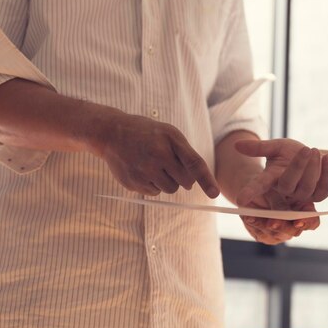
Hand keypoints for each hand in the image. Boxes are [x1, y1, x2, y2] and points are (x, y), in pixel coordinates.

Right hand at [91, 113, 219, 197]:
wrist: (113, 133)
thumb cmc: (148, 133)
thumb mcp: (169, 133)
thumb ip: (185, 153)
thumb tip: (197, 180)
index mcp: (170, 141)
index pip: (194, 164)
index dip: (206, 180)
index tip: (215, 193)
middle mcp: (157, 157)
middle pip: (184, 182)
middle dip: (183, 177)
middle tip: (171, 164)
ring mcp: (144, 171)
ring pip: (170, 189)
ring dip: (167, 181)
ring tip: (154, 165)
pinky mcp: (133, 183)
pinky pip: (154, 193)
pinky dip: (153, 185)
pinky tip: (143, 170)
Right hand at [235, 138, 327, 205]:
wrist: (310, 158)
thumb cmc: (289, 152)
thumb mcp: (276, 147)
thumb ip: (259, 147)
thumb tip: (236, 144)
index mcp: (271, 180)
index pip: (259, 186)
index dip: (250, 192)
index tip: (241, 200)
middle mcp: (284, 191)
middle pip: (288, 186)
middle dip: (298, 167)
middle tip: (307, 149)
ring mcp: (301, 195)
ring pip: (307, 188)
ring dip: (313, 168)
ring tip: (314, 150)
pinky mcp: (317, 196)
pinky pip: (324, 190)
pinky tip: (327, 158)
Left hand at [238, 189, 318, 244]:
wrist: (254, 185)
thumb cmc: (271, 180)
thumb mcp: (275, 185)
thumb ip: (279, 200)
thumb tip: (280, 214)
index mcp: (304, 209)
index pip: (312, 221)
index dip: (307, 223)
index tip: (297, 222)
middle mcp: (294, 223)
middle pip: (293, 231)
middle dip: (282, 226)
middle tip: (272, 222)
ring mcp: (281, 231)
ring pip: (276, 234)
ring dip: (263, 225)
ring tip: (251, 216)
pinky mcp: (267, 235)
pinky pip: (261, 234)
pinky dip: (254, 225)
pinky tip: (247, 216)